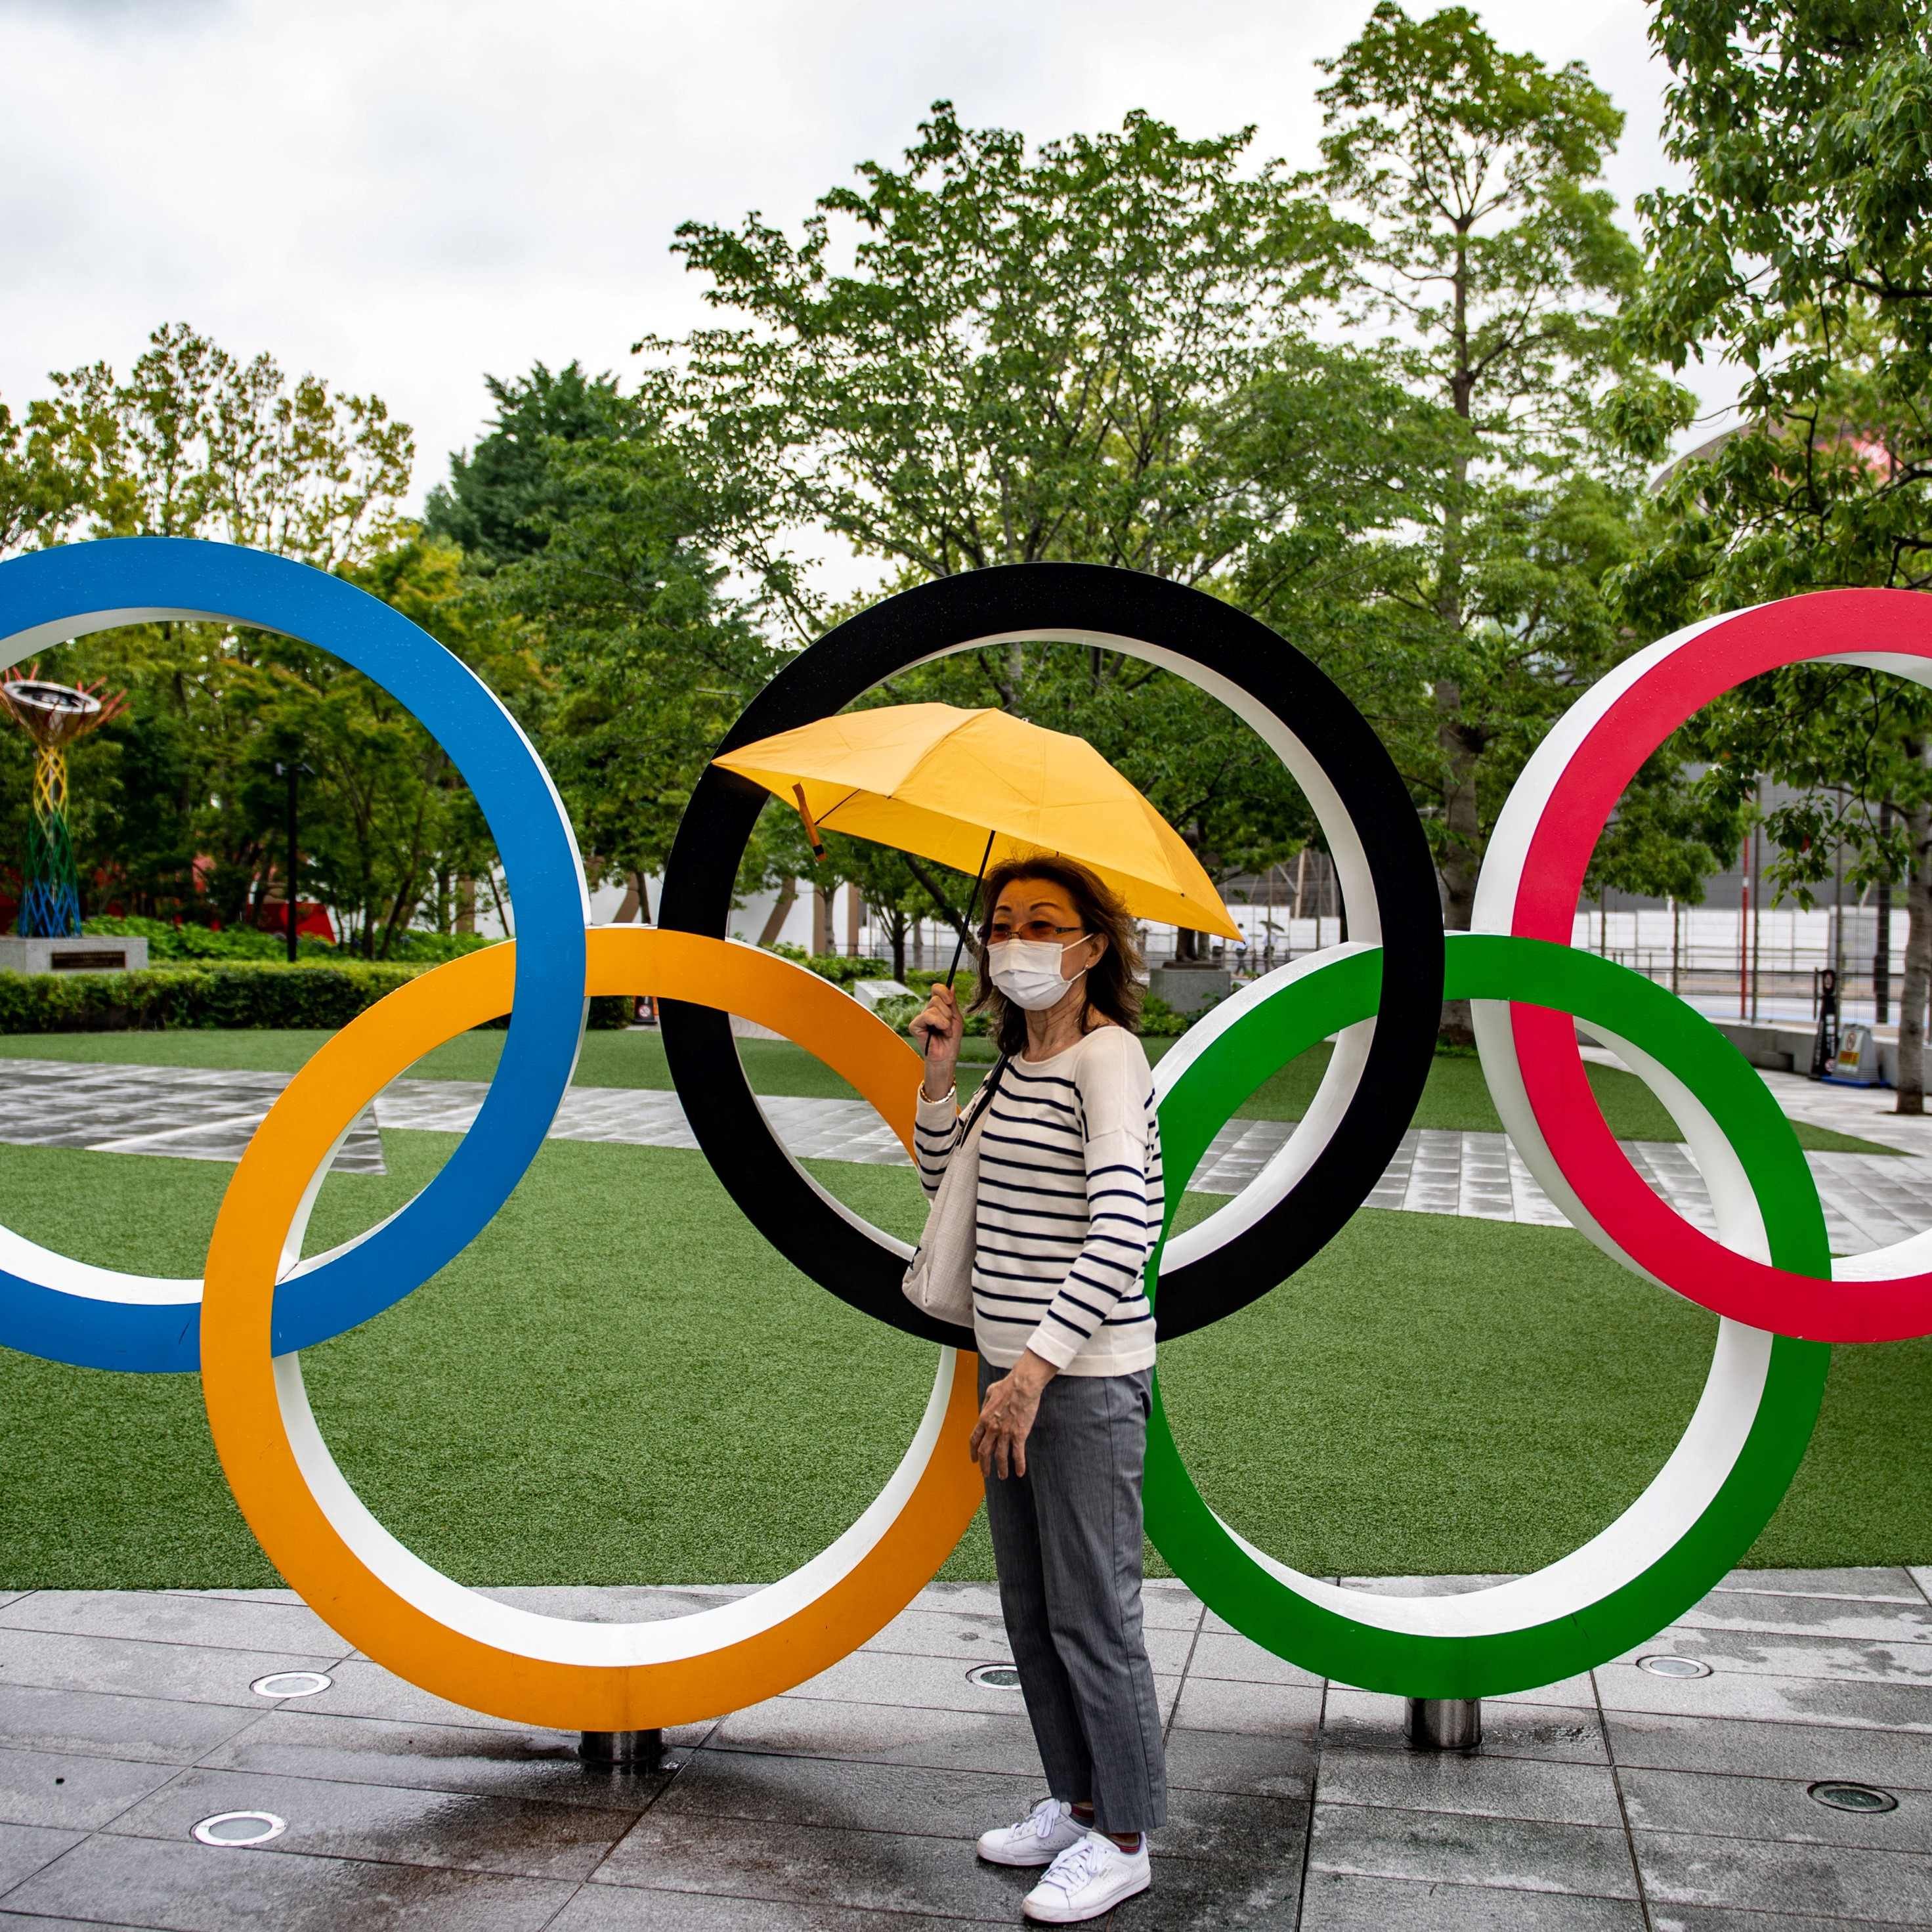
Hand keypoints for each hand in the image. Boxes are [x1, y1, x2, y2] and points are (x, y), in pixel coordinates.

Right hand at [913, 983, 962, 1095]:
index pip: (936, 988)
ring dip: (945, 1021)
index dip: (944, 991)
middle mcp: (927, 1010)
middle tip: (948, 1025)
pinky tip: (940, 1032)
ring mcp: (920, 1017)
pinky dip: (938, 1023)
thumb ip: (952, 1002)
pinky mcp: (915, 1025)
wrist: (947, 1055)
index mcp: (937, 1007)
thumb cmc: (951, 1039)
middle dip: (947, 1012)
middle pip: (937, 997)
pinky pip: (927, 1016)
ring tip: (945, 1031)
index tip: (951, 1000)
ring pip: (933, 1006)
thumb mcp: (956, 1017)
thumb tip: (951, 984)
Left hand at [970, 1351, 1055, 1479]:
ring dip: (1001, 1469)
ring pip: (1000, 1456)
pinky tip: (1020, 1472)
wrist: (1023, 1385)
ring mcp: (1005, 1433)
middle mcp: (992, 1428)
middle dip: (984, 1465)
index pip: (974, 1439)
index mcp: (984, 1418)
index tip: (974, 1459)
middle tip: (985, 1473)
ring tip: (1002, 1476)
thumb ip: (985, 1403)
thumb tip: (984, 1409)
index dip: (973, 1452)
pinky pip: (1018, 1454)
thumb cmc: (1008, 1385)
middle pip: (985, 1452)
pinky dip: (1019, 1465)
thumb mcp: (990, 1392)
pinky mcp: (1019, 1435)